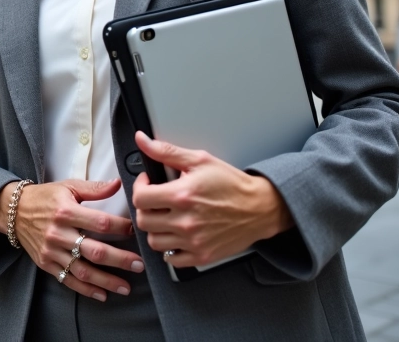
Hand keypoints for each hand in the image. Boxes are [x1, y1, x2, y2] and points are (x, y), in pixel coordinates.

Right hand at [0, 179, 143, 301]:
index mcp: (66, 211)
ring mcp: (51, 251)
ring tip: (126, 287)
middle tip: (140, 265)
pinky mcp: (46, 264)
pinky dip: (86, 290)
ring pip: (83, 271)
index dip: (121, 228)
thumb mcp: (68, 186)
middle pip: (95, 251)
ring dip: (107, 281)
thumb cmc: (45, 197)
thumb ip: (94, 188)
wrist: (13, 211)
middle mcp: (58, 233)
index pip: (100, 222)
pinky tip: (103, 295)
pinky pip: (68, 280)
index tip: (136, 232)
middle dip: (120, 260)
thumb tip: (120, 184)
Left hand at [131, 132, 293, 267]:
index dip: (139, 187)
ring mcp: (193, 241)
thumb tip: (142, 140)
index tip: (147, 183)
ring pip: (153, 242)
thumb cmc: (232, 184)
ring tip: (164, 217)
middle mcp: (186, 221)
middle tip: (154, 200)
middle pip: (143, 221)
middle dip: (145, 208)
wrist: (260, 207)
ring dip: (155, 228)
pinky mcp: (201, 255)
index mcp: (182, 195)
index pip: (140, 198)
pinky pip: (171, 258)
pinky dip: (169, 248)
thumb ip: (166, 151)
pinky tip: (176, 235)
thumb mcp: (199, 160)